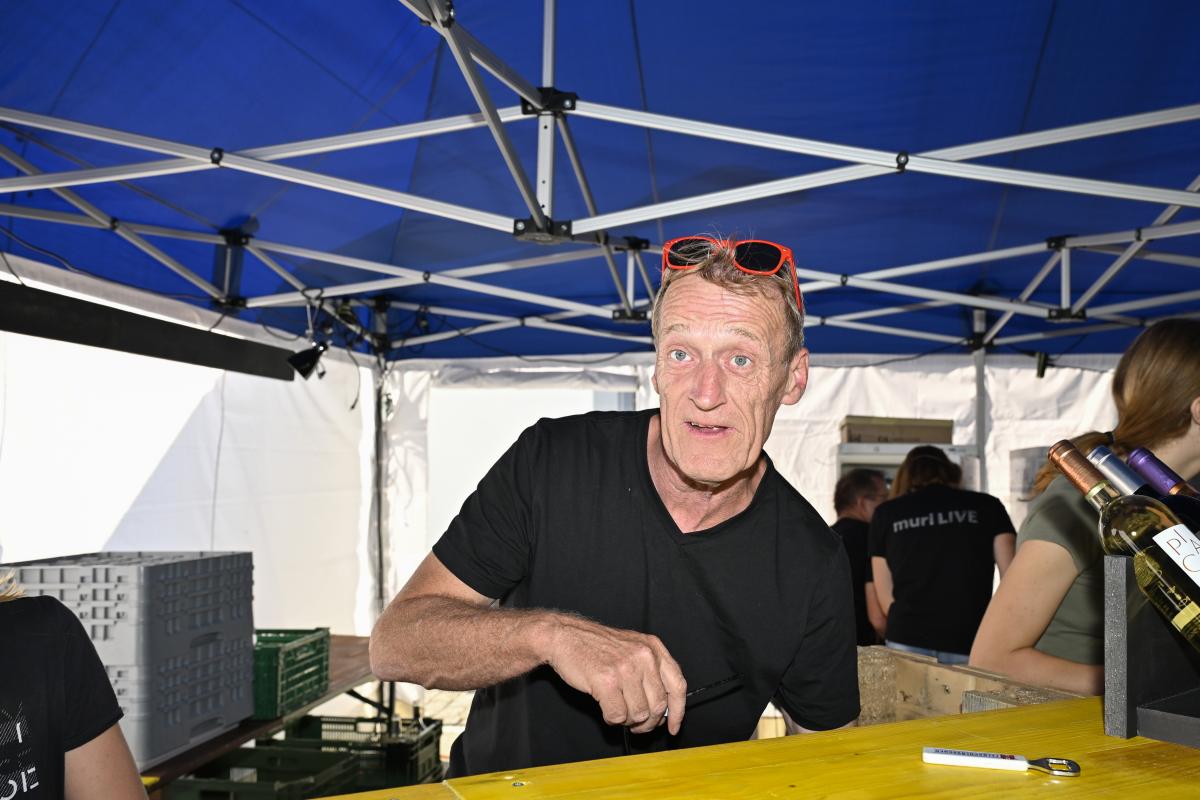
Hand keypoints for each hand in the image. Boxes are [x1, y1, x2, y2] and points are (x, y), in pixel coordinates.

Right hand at [545, 615, 686, 734]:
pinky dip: (612, 719)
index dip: (677, 711)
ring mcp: (626, 668)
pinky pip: (618, 715)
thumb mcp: (632, 648)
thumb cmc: (596, 646)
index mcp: (653, 648)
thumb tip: (663, 709)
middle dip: (648, 722)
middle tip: (636, 725)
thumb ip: (651, 672)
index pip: (677, 685)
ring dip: (627, 720)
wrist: (565, 636)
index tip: (672, 727)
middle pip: (658, 705)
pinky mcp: (607, 681)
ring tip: (617, 710)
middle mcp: (644, 656)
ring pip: (639, 714)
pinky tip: (606, 708)